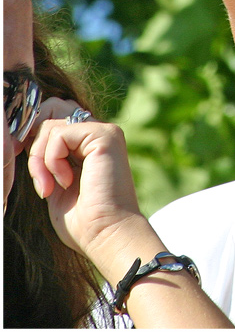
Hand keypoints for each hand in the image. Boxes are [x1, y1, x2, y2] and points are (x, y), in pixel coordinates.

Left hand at [27, 107, 143, 263]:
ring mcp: (104, 132)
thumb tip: (22, 140)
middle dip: (32, 138)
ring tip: (51, 186)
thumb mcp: (56, 181)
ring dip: (39, 159)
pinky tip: (64, 181)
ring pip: (50, 124)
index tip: (22, 159)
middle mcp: (99, 132)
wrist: (105, 233)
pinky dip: (51, 160)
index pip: (54, 115)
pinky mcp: (104, 136)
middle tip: (34, 170)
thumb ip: (47, 158)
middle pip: (52, 107)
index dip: (32, 134)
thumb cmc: (83, 219)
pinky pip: (59, 134)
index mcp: (90, 142)